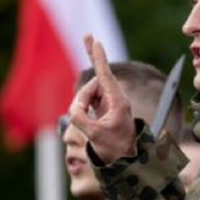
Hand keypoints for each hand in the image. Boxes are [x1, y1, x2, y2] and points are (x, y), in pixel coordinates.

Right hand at [69, 34, 135, 163]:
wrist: (125, 158)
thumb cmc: (115, 148)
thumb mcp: (95, 135)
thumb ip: (80, 118)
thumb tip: (74, 108)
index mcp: (117, 102)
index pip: (104, 75)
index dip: (98, 58)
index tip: (95, 40)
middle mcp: (114, 98)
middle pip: (92, 85)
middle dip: (83, 98)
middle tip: (82, 113)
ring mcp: (108, 102)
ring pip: (86, 94)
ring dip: (81, 107)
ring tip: (89, 125)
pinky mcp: (102, 107)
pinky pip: (86, 101)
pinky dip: (81, 108)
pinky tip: (87, 117)